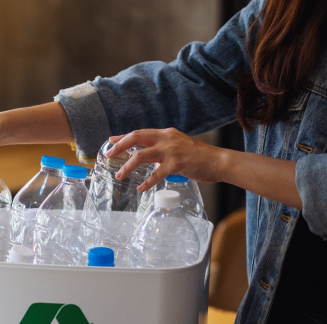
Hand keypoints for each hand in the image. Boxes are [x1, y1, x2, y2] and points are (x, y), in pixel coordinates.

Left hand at [106, 128, 225, 191]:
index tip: (110, 141)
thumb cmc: (199, 156)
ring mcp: (171, 151)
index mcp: (166, 133)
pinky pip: (156, 174)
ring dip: (127, 166)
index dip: (123, 137)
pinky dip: (146, 182)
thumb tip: (147, 155)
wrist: (219, 161)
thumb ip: (163, 147)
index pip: (139, 132)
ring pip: (141, 156)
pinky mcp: (176, 164)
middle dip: (119, 146)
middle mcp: (166, 138)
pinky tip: (140, 188)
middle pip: (136, 138)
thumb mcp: (178, 144)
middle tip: (108, 156)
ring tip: (119, 175)